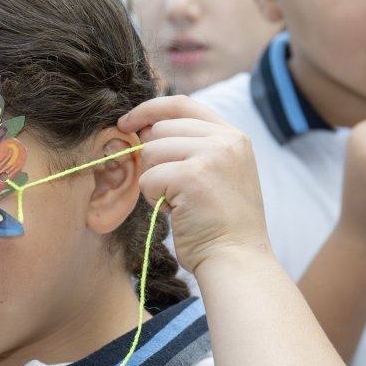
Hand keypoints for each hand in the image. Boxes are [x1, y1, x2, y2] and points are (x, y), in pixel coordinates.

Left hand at [118, 95, 272, 276]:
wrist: (237, 260)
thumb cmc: (221, 225)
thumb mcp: (219, 173)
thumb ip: (194, 146)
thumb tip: (145, 128)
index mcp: (234, 136)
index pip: (182, 104)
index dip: (149, 109)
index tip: (128, 123)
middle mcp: (226, 140)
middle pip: (161, 129)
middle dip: (154, 159)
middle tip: (171, 188)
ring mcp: (211, 156)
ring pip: (151, 151)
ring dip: (154, 180)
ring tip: (178, 202)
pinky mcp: (192, 177)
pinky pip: (149, 178)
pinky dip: (153, 198)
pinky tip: (176, 213)